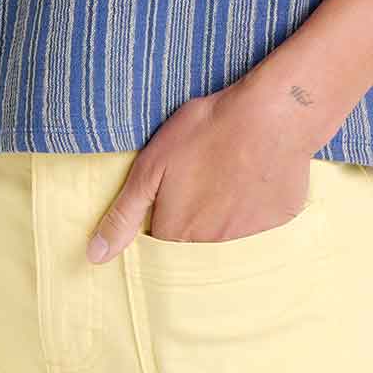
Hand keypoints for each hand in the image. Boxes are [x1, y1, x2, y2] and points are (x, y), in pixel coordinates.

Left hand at [85, 81, 313, 260]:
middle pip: (194, 243)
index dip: (162, 214)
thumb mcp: (152, 166)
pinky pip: (260, 227)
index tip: (172, 190)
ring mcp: (249, 239)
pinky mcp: (278, 226)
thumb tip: (94, 257)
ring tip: (228, 175)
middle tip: (202, 177)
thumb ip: (123, 214)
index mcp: (178, 233)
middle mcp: (212, 247)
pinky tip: (254, 179)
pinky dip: (255, 208)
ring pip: (227, 237)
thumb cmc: (207, 132)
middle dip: (194, 218)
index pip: (160, 242)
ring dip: (224, 215)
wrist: (272, 115)